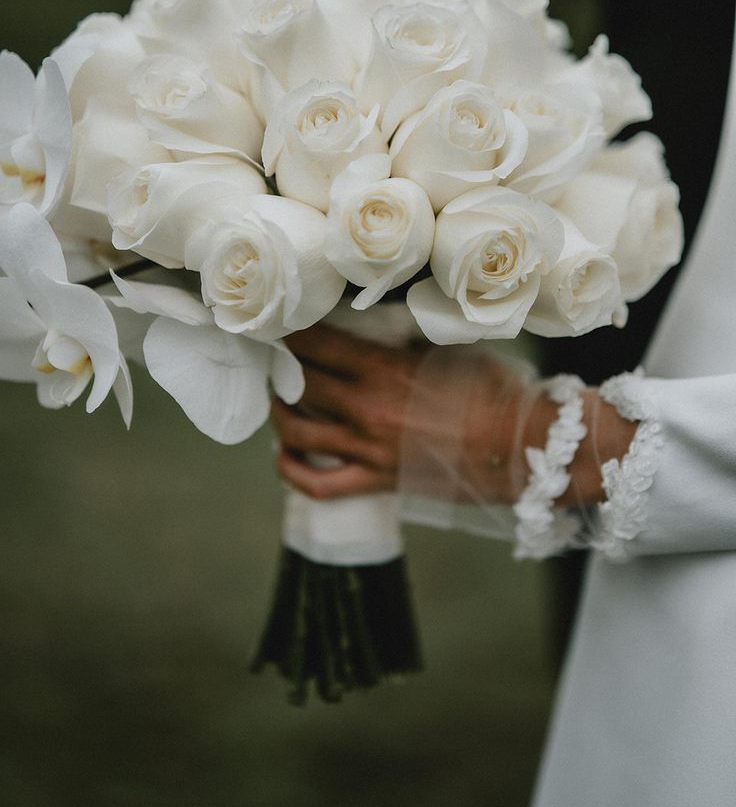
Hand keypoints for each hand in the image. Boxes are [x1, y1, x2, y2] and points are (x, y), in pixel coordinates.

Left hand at [272, 323, 539, 503]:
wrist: (524, 447)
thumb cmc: (494, 393)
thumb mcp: (448, 350)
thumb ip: (405, 342)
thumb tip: (378, 334)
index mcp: (383, 371)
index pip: (316, 344)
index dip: (292, 330)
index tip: (283, 321)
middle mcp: (366, 410)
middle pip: (299, 383)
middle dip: (283, 365)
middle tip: (280, 354)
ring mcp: (368, 450)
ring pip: (296, 432)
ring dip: (281, 411)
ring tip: (283, 397)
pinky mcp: (377, 481)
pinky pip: (318, 485)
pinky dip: (291, 471)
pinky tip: (284, 454)